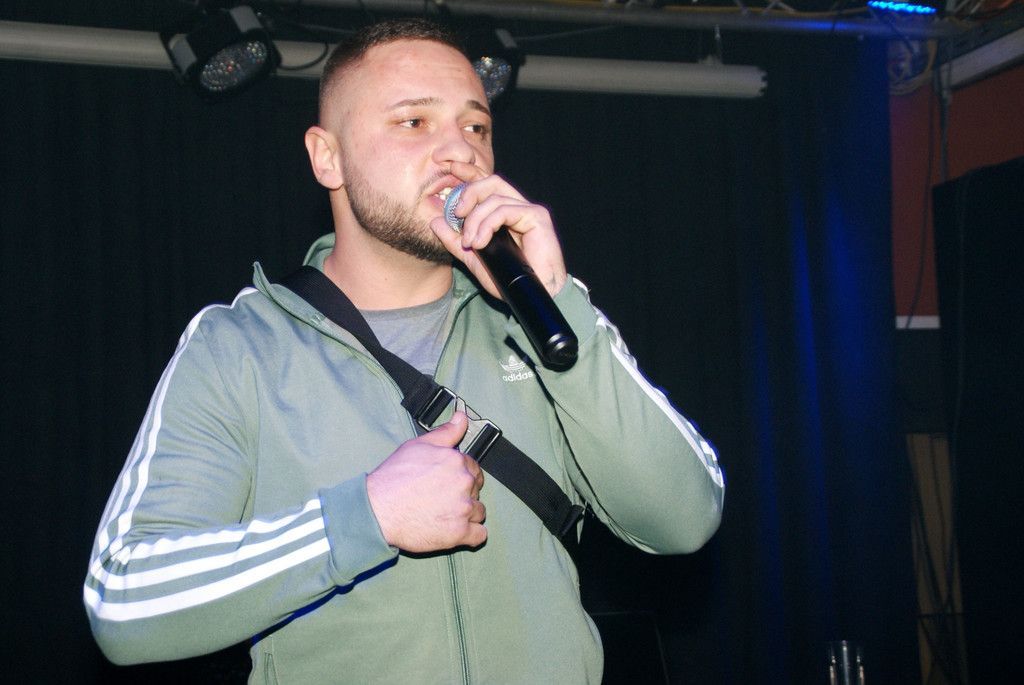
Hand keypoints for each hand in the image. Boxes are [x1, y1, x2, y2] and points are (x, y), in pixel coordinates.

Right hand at [365, 412, 486, 551]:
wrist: (377, 510)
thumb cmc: (393, 478)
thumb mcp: (417, 446)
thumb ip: (445, 432)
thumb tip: (462, 417)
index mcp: (456, 460)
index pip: (473, 467)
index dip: (461, 475)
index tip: (448, 482)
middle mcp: (463, 483)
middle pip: (477, 489)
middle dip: (465, 493)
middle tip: (442, 498)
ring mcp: (463, 509)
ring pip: (479, 511)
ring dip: (467, 513)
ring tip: (445, 514)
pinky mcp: (459, 533)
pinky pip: (480, 535)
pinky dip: (471, 534)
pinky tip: (456, 530)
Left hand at [429, 161, 567, 298]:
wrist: (533, 295)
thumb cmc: (509, 279)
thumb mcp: (474, 259)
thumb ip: (455, 241)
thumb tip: (435, 222)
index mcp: (504, 213)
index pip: (485, 184)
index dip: (468, 173)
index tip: (448, 168)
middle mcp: (517, 207)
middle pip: (490, 182)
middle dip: (469, 192)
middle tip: (456, 213)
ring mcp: (528, 210)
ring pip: (494, 197)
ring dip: (475, 219)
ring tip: (470, 242)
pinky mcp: (536, 216)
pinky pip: (504, 210)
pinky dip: (487, 225)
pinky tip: (480, 242)